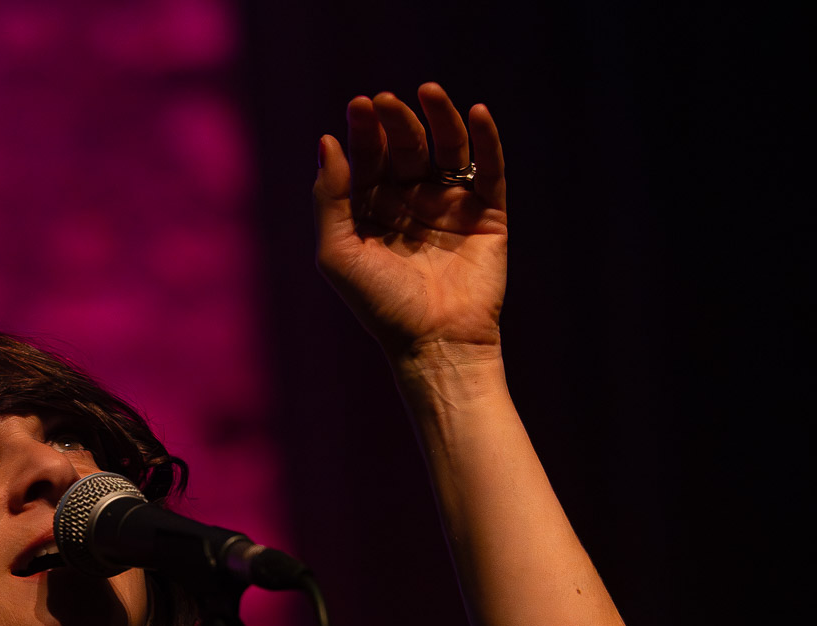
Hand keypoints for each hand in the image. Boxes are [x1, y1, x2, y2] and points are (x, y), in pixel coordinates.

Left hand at [314, 86, 507, 356]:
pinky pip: (489, 169)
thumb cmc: (380, 306)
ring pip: (447, 148)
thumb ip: (329, 198)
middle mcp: (411, 201)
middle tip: (385, 100)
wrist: (435, 344)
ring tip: (428, 92)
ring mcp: (450, 205)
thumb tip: (326, 142)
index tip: (359, 106)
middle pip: (405, 147)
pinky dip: (486, 140)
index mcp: (373, 209)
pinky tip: (476, 113)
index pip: (369, 158)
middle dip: (396, 121)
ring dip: (439, 117)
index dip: (364, 131)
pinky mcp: (487, 214)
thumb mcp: (338, 253)